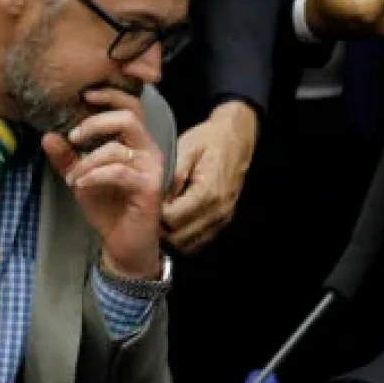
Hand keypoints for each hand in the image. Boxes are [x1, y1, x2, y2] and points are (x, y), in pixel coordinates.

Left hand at [44, 87, 165, 278]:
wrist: (124, 243)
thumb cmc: (108, 207)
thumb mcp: (81, 178)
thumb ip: (67, 158)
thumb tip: (48, 135)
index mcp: (135, 142)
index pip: (131, 107)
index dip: (110, 96)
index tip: (84, 94)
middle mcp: (148, 150)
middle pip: (129, 118)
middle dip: (96, 122)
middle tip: (74, 136)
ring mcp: (151, 168)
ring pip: (117, 148)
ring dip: (87, 160)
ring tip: (72, 176)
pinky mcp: (149, 187)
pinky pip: (118, 172)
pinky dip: (94, 175)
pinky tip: (80, 185)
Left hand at [162, 100, 257, 253]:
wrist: (236, 137)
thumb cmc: (209, 140)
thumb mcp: (186, 149)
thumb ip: (172, 175)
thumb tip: (157, 198)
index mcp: (208, 192)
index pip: (172, 219)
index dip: (155, 213)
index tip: (147, 202)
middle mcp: (218, 210)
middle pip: (179, 238)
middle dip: (161, 229)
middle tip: (150, 212)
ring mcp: (223, 218)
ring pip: (189, 244)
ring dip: (172, 237)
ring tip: (161, 218)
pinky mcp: (224, 220)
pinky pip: (200, 241)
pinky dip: (185, 237)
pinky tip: (175, 222)